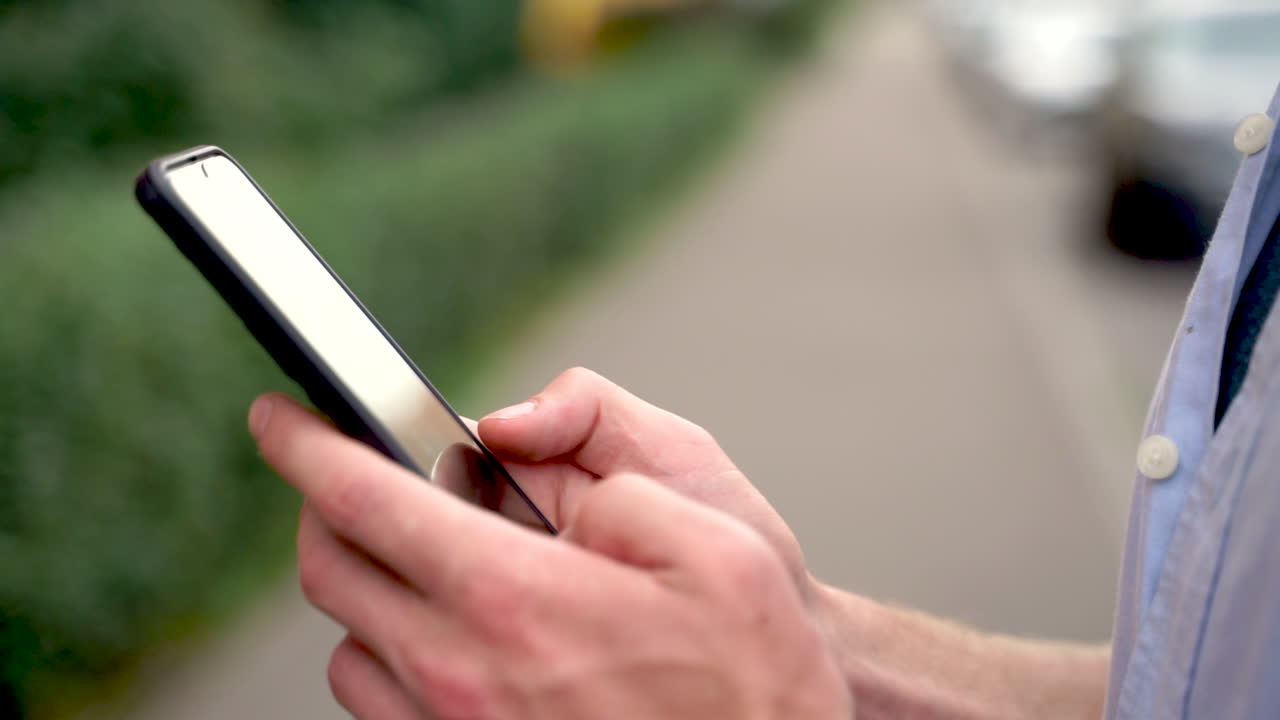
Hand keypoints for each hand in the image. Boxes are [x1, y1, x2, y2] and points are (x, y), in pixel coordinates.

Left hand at [251, 394, 852, 718]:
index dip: (305, 444)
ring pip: (349, 645)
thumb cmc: (754, 671)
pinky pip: (384, 704)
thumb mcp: (716, 536)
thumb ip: (605, 463)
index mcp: (513, 596)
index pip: (362, 500)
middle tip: (369, 476)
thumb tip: (516, 443)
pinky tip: (459, 634)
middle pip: (332, 570)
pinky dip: (394, 654)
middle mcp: (463, 673)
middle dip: (330, 507)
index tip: (279, 417)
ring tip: (435, 561)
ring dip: (370, 588)